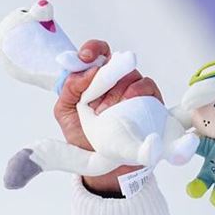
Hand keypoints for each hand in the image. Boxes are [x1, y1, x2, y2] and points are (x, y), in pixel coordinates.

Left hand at [53, 40, 161, 195]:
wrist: (101, 165)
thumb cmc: (83, 137)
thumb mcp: (65, 112)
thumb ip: (68, 89)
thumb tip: (85, 71)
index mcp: (94, 79)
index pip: (97, 53)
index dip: (92, 49)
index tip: (84, 57)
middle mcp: (115, 81)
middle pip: (116, 60)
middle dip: (104, 73)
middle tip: (93, 92)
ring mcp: (133, 90)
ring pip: (130, 73)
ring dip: (115, 89)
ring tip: (104, 112)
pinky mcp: (149, 101)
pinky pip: (147, 86)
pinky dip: (136, 91)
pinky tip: (126, 102)